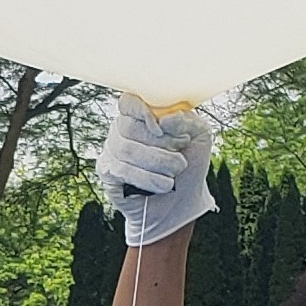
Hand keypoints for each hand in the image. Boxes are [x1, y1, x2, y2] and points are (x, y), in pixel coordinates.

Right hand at [95, 95, 214, 247]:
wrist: (181, 204)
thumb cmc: (189, 166)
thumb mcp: (199, 137)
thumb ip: (187, 120)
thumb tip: (165, 119)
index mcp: (142, 114)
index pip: (129, 102)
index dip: (141, 111)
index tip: (160, 127)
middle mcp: (122, 129)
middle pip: (128, 126)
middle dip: (160, 143)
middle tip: (180, 157)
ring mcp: (111, 149)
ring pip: (126, 149)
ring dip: (157, 162)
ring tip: (175, 172)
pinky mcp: (106, 171)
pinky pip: (121, 169)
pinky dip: (146, 177)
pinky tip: (164, 185)